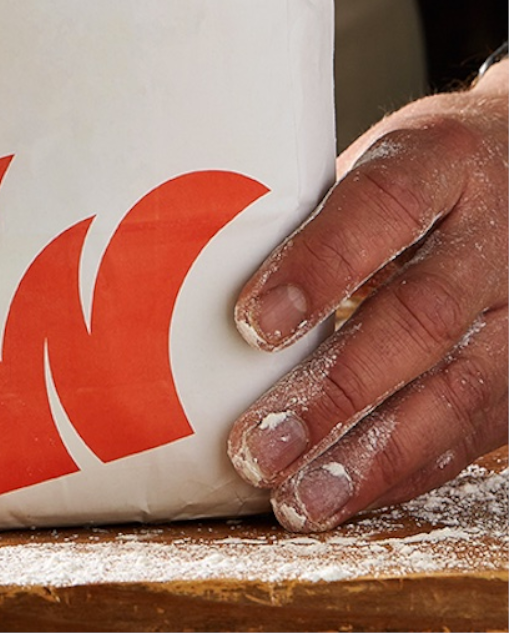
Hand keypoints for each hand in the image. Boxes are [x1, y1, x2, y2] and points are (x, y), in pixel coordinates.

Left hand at [226, 60, 507, 531]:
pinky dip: (402, 471)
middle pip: (418, 318)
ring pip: (456, 391)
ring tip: (299, 498)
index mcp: (441, 159)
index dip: (318, 265)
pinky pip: (472, 430)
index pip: (383, 206)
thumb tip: (179, 267)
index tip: (252, 322)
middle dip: (334, 392)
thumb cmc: (417, 171)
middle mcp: (493, 235)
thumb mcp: (367, 158)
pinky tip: (344, 496)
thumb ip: (301, 208)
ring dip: (369, 456)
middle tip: (257, 445)